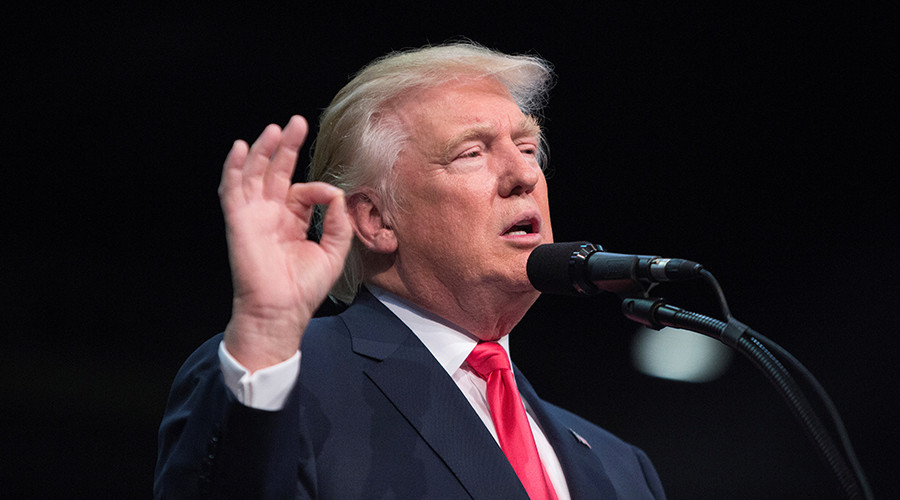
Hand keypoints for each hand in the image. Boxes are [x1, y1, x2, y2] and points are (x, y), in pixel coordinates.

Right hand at [219, 115, 351, 370]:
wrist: (281, 311)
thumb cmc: (304, 287)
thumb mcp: (333, 250)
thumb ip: (337, 220)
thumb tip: (334, 193)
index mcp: (290, 221)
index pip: (302, 190)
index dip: (317, 188)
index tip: (329, 197)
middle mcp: (270, 215)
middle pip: (275, 172)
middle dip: (286, 146)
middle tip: (296, 122)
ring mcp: (253, 216)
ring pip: (254, 174)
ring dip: (262, 150)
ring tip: (274, 129)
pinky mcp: (239, 221)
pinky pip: (232, 190)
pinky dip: (234, 168)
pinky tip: (241, 148)